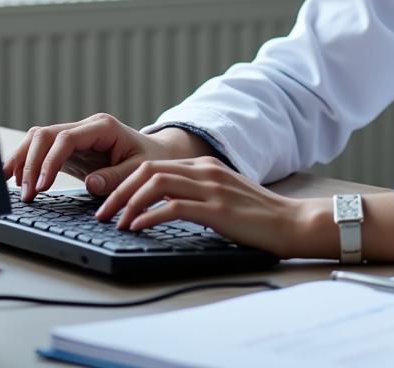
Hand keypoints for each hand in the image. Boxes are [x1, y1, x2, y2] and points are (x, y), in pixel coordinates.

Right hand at [2, 112, 215, 201]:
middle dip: (31, 162)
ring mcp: (75, 136)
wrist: (158, 154)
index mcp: (103, 128)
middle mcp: (86, 127)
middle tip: (26, 194)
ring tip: (9, 185)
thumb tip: (93, 183)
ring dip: (22, 160)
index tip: (41, 186)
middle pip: (45, 134)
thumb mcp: (141, 169)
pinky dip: (26, 162)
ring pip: (38, 138)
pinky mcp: (69, 149)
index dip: (49, 161)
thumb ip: (118, 176)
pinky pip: (41, 149)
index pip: (66, 138)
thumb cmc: (151, 160)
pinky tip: (15, 179)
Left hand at [94, 156, 318, 258]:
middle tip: (101, 213)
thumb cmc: (258, 216)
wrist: (291, 221)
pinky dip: (149, 217)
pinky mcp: (217, 208)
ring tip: (114, 222)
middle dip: (119, 191)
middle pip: (148, 170)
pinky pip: (174, 207)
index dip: (125, 182)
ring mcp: (211, 188)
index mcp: (205, 166)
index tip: (109, 202)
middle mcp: (205, 171)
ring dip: (128, 204)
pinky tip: (137, 228)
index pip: (154, 165)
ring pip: (156, 184)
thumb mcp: (223, 197)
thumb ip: (197, 195)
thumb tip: (162, 208)